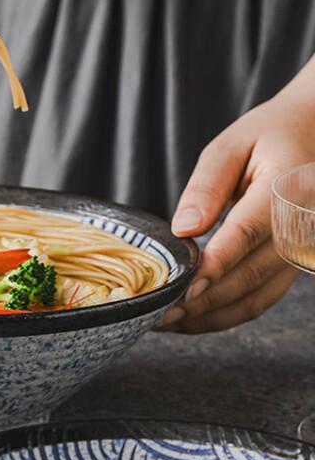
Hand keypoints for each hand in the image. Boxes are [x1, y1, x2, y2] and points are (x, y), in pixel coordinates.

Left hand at [162, 88, 314, 332]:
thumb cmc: (267, 136)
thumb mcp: (231, 145)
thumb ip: (207, 186)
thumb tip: (184, 228)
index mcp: (287, 188)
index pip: (249, 233)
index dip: (216, 265)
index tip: (183, 288)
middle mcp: (304, 225)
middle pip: (252, 274)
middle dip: (205, 300)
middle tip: (159, 315)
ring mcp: (302, 249)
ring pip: (259, 296)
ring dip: (213, 316)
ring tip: (168, 324)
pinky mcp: (293, 264)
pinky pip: (263, 297)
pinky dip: (228, 314)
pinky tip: (192, 319)